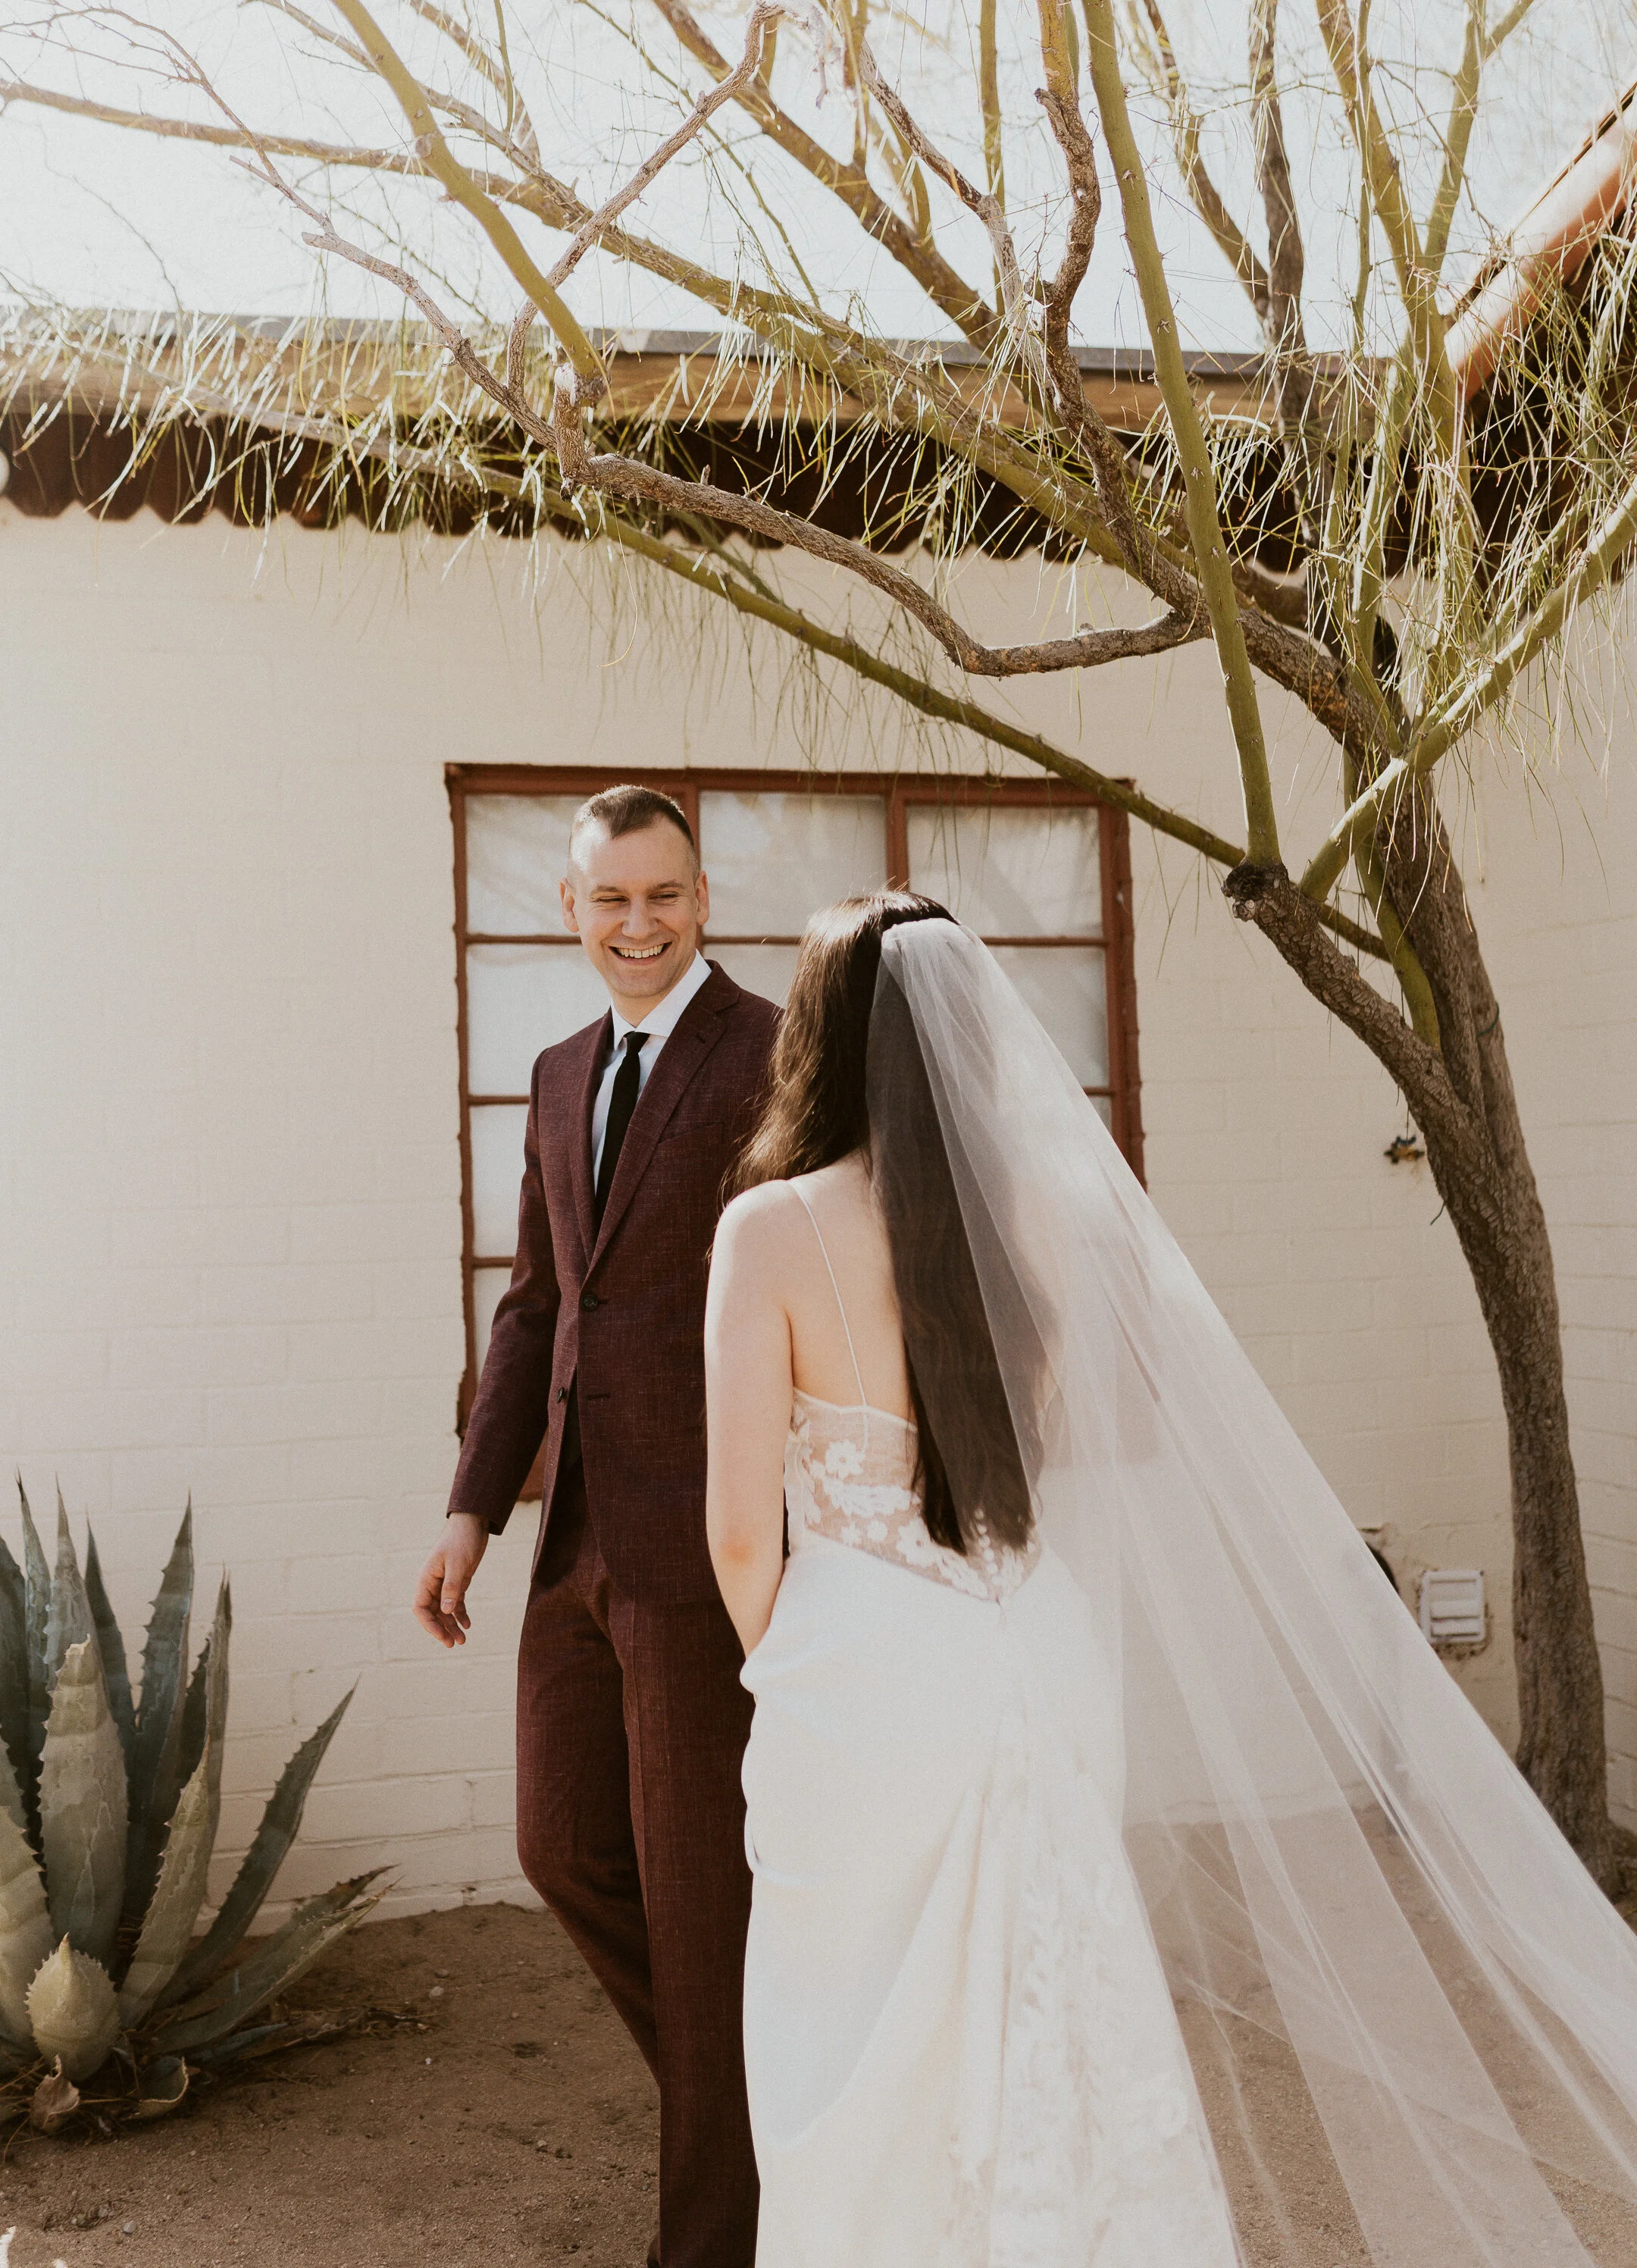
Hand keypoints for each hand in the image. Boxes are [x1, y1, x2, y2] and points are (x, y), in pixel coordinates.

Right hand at [414, 1514, 488, 1646]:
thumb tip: (446, 1611)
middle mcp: (432, 1583)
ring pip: (444, 1610)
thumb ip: (452, 1587)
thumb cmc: (461, 1540)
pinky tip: (468, 1624)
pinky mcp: (457, 1582)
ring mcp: (444, 1583)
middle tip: (454, 1644)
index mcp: (426, 1578)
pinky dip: (460, 1614)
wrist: (473, 1524)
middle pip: (432, 1613)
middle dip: (441, 1629)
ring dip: (452, 1625)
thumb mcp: (458, 1564)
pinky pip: (455, 1603)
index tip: (442, 1637)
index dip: (429, 1625)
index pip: (420, 1608)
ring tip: (463, 1640)